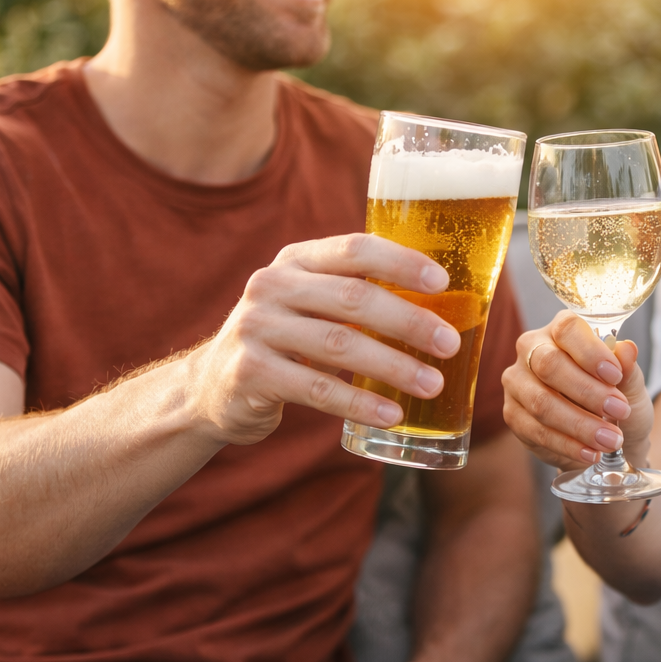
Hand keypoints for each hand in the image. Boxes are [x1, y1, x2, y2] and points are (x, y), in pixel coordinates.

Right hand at [184, 234, 463, 444]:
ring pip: (339, 345)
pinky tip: (392, 414)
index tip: (442, 282)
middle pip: (353, 298)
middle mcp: (272, 285)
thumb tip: (444, 307)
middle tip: (449, 344)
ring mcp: (256, 328)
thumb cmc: (286, 341)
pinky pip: (317, 389)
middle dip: (408, 321)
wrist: (211, 387)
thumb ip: (356, 295)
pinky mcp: (251, 372)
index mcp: (296, 260)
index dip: (401, 262)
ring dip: (393, 367)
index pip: (355, 248)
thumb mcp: (311, 304)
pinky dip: (359, 404)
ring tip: (432, 385)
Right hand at [501, 311, 652, 469]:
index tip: (616, 376)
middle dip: (588, 391)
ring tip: (610, 440)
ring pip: (541, 402)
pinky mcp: (513, 414)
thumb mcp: (631, 386)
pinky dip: (567, 445)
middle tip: (620, 411)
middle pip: (549, 364)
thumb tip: (627, 349)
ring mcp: (518, 382)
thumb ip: (628, 369)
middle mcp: (532, 349)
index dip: (590, 351)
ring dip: (579, 424)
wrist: (606, 437)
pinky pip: (536, 431)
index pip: (567, 329)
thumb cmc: (618, 400)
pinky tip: (590, 453)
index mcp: (562, 330)